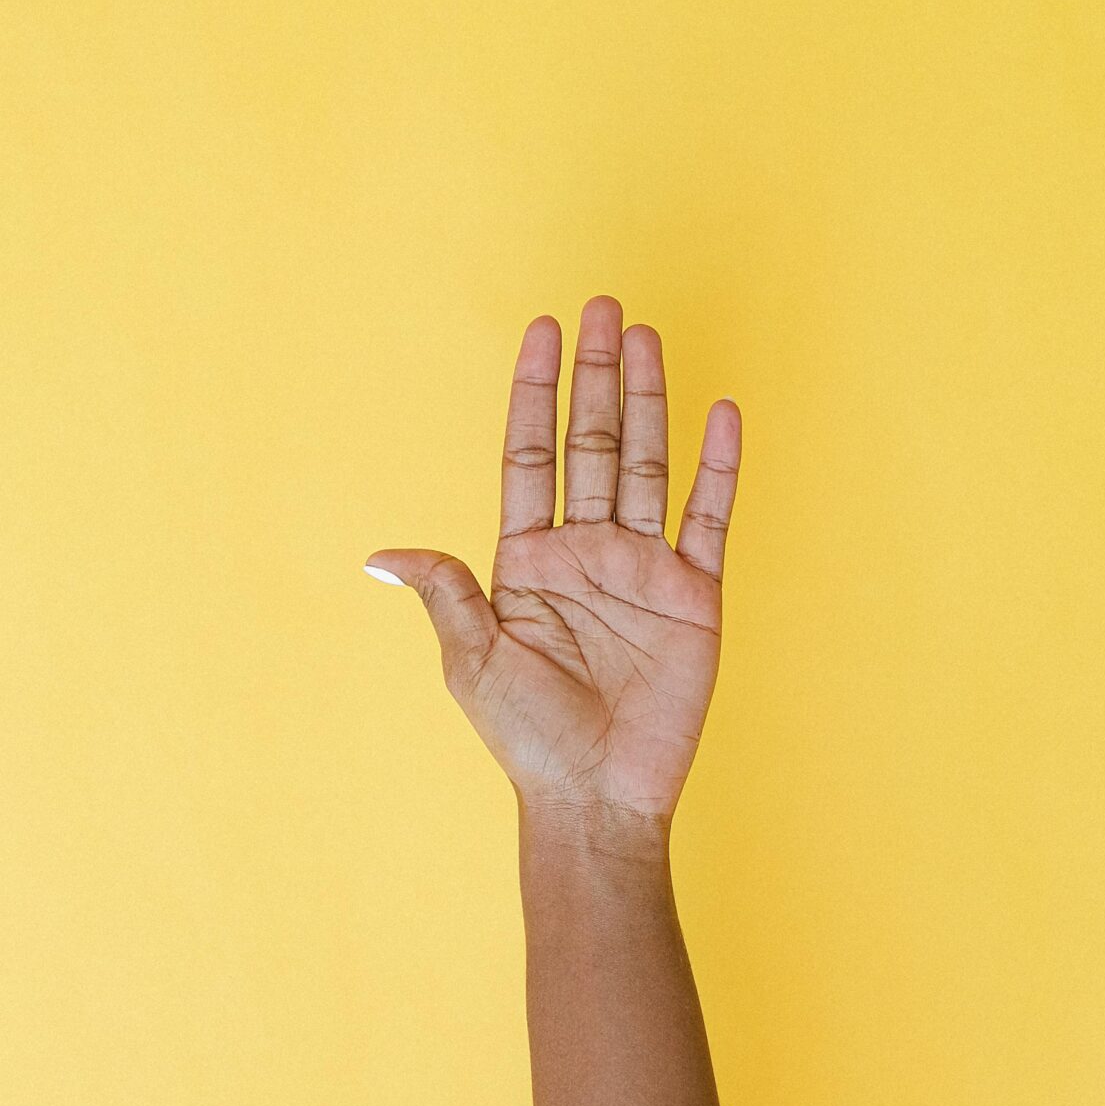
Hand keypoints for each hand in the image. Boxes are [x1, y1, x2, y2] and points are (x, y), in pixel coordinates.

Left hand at [369, 297, 743, 825]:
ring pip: (647, 464)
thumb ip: (445, 595)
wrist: (595, 797)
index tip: (545, 332)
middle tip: (606, 308)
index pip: (532, 454)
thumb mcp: (473, 661)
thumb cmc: (527, 739)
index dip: (537, 392)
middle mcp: (587, 552)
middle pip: (593, 443)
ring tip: (650, 338)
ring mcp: (643, 570)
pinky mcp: (694, 597)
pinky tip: (722, 416)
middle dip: (599, 375)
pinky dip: (718, 468)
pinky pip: (708, 519)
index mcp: (529, 560)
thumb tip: (382, 554)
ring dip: (650, 401)